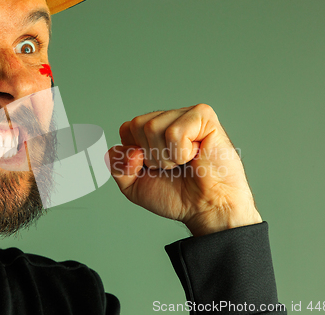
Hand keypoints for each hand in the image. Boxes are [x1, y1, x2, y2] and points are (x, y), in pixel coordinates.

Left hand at [105, 104, 261, 236]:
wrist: (206, 209)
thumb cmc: (177, 196)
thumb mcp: (133, 185)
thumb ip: (117, 165)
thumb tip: (130, 149)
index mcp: (152, 130)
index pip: (126, 129)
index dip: (134, 155)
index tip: (153, 168)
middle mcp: (168, 118)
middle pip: (136, 125)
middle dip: (150, 156)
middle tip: (172, 167)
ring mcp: (186, 115)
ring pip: (153, 127)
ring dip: (167, 157)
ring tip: (184, 163)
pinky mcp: (204, 116)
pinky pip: (175, 132)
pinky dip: (181, 152)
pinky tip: (195, 156)